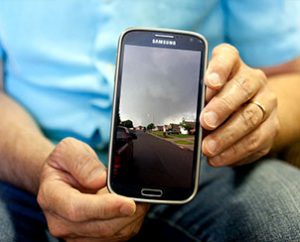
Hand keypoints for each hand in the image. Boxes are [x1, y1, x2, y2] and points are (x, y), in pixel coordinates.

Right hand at [37, 138, 148, 241]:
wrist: (61, 177)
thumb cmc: (65, 164)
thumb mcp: (69, 149)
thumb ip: (82, 162)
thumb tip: (100, 179)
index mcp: (51, 196)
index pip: (78, 209)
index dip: (105, 208)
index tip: (128, 203)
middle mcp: (60, 221)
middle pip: (100, 226)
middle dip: (126, 213)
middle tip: (142, 196)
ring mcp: (74, 233)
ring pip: (112, 234)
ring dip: (131, 218)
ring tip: (136, 198)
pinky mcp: (88, 239)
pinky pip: (116, 237)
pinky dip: (128, 222)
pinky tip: (130, 207)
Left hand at [200, 44, 279, 165]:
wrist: (249, 108)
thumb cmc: (216, 98)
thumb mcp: (204, 93)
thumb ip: (197, 97)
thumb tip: (186, 115)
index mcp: (234, 64)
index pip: (228, 57)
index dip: (219, 69)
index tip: (209, 82)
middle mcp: (254, 80)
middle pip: (243, 88)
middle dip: (222, 107)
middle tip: (205, 122)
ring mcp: (266, 103)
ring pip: (251, 118)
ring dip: (227, 136)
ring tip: (208, 148)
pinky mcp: (271, 126)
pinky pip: (257, 141)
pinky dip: (235, 152)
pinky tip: (218, 158)